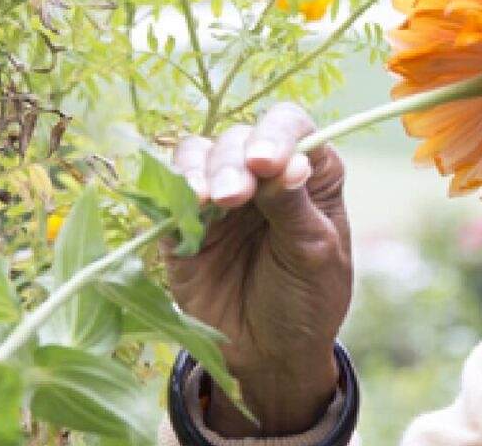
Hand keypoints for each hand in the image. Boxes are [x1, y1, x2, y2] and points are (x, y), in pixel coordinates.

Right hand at [165, 103, 354, 435]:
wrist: (271, 356)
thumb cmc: (306, 300)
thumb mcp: (315, 256)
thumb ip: (294, 207)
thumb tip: (283, 163)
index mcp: (306, 172)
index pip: (289, 127)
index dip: (276, 135)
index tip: (267, 163)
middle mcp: (260, 175)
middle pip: (238, 138)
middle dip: (234, 161)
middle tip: (235, 197)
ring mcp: (218, 197)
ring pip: (197, 155)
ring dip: (199, 170)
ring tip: (208, 200)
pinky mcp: (182, 225)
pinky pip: (166, 195)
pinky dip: (172, 194)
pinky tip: (186, 208)